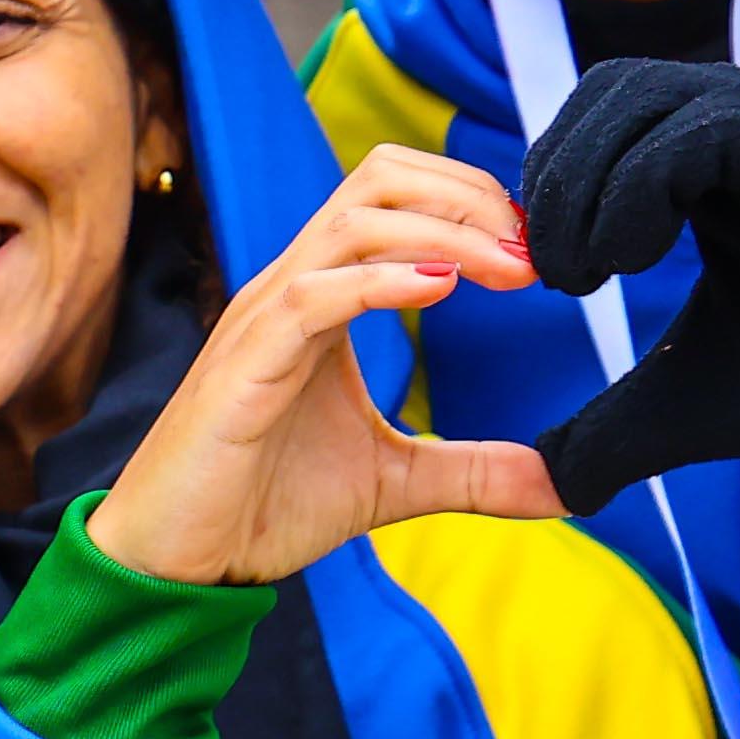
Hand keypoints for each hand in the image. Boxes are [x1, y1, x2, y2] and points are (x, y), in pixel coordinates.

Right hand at [81, 150, 561, 583]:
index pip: (396, 196)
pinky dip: (380, 279)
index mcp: (323, 297)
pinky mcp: (246, 363)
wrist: (176, 559)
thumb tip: (563, 488)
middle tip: (532, 251)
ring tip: (508, 270)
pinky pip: (312, 294)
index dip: (472, 203)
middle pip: (378, 179)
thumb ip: (473, 471)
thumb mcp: (394, 482)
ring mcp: (265, 319)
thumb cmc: (262, 505)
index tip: (536, 252)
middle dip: (467, 196)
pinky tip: (442, 289)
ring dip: (444, 232)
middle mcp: (293, 288)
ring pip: (353, 222)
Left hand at [519, 60, 739, 531]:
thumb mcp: (692, 403)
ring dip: (582, 187)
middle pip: (604, 94)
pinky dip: (633, 192)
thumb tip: (544, 486)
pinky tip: (632, 262)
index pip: (597, 121)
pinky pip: (685, 135)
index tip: (550, 277)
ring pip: (632, 99)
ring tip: (586, 277)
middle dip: (554, 178)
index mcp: (720, 156)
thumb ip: (611, 431)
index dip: (553, 186)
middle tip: (555, 275)